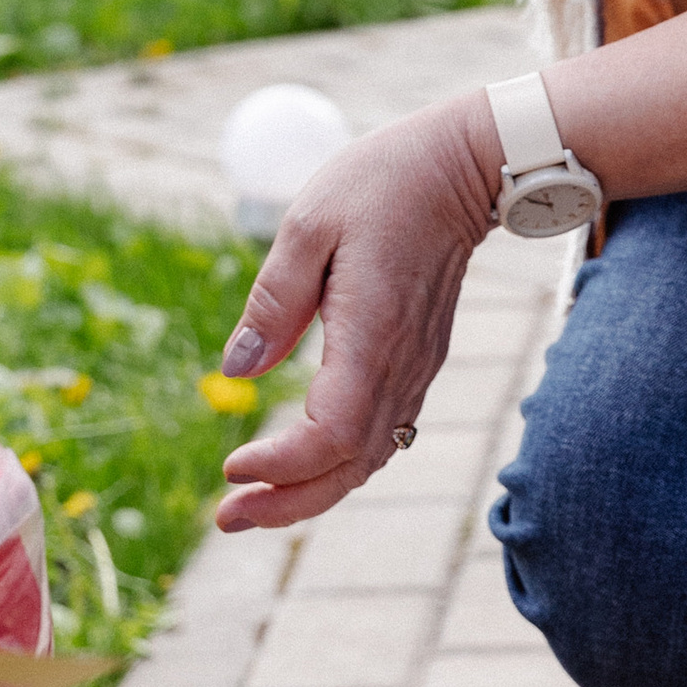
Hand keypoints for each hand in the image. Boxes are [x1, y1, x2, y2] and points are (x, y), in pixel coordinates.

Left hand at [213, 94, 503, 532]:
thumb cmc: (380, 184)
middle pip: (349, 467)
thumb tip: (234, 370)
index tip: (232, 466)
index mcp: (371, 335)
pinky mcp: (418, 362)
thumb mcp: (307, 224)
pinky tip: (303, 467)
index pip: (329, 434)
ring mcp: (415, 369)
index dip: (281, 465)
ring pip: (367, 459)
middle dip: (287, 505)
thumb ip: (273, 300)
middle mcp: (400, 366)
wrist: (460, 168)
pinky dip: (339, 464)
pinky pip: (381, 435)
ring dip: (311, 492)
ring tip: (253, 506)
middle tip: (226, 519)